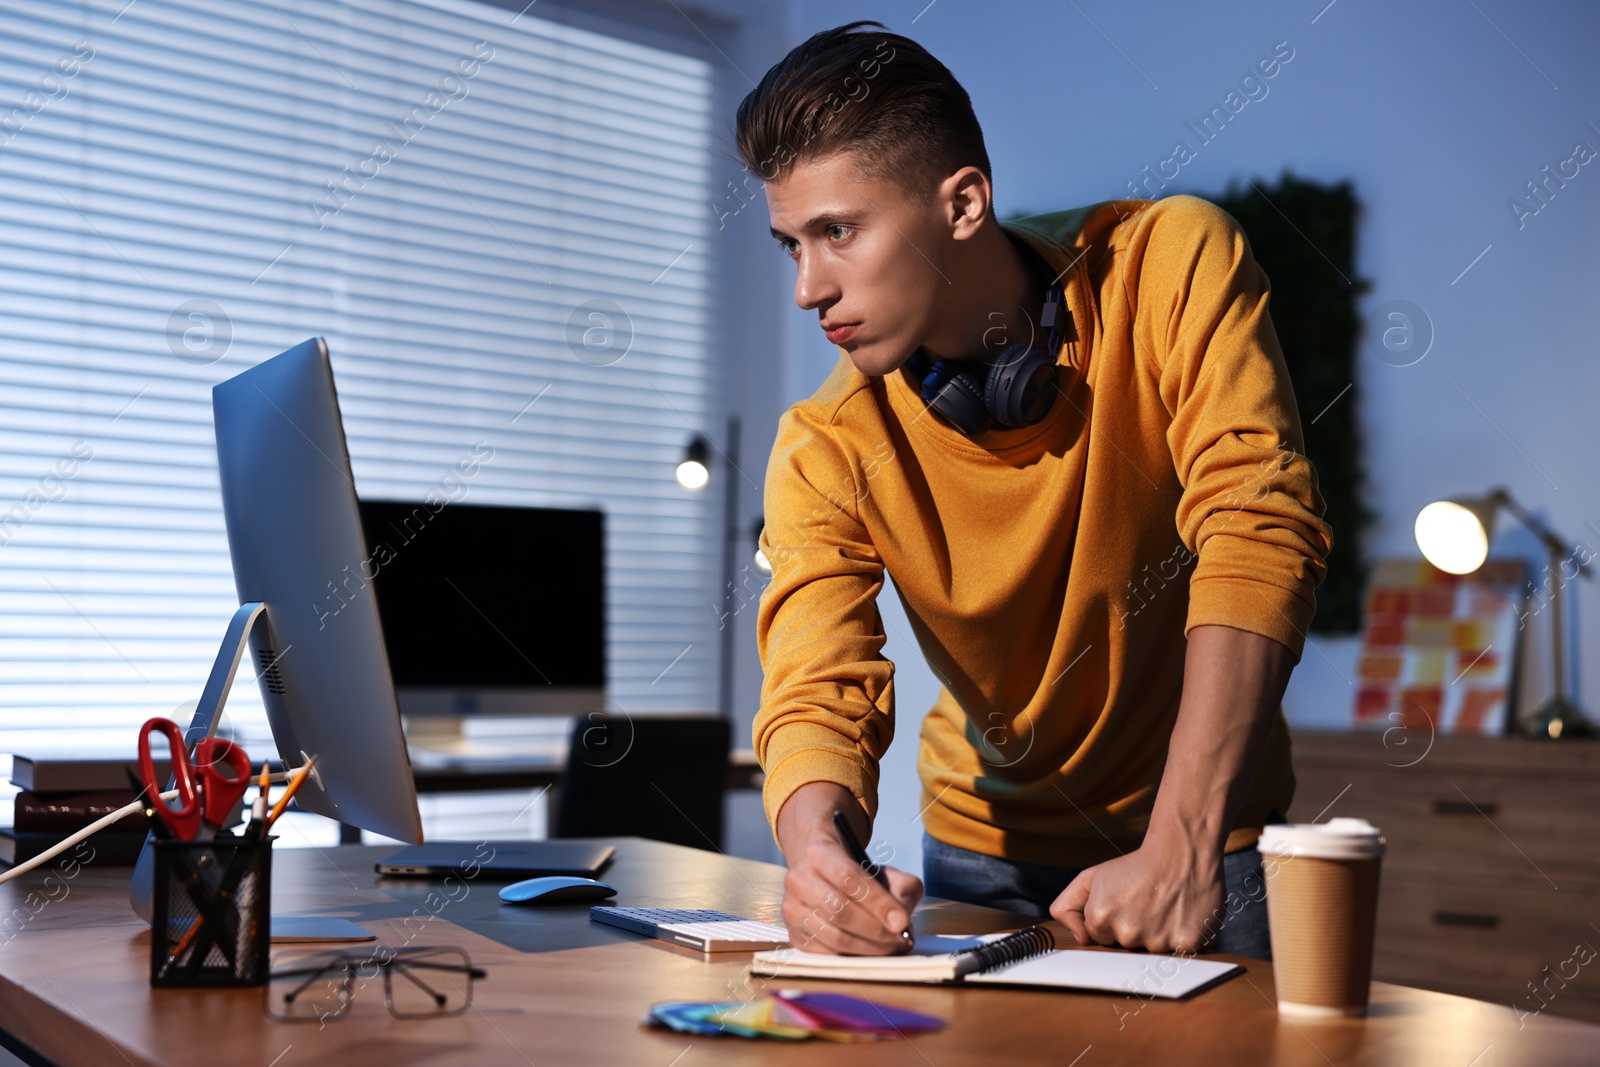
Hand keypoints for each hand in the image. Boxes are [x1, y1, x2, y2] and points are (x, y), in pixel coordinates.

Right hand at [775, 783, 922, 954]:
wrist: (821, 874)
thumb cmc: (858, 875)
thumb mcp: (884, 870)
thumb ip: (902, 888)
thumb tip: (900, 920)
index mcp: (819, 853)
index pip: (849, 879)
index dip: (878, 903)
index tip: (902, 921)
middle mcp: (798, 880)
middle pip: (839, 910)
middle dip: (876, 930)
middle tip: (901, 939)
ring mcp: (792, 908)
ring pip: (833, 936)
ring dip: (869, 947)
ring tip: (891, 946)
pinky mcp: (793, 933)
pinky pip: (826, 952)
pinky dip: (853, 955)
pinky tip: (870, 950)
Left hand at [1049, 841, 1223, 954]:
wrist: (1181, 852)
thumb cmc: (1135, 866)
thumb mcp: (1090, 879)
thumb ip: (1067, 908)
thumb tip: (1080, 940)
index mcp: (1099, 919)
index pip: (1100, 936)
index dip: (1112, 918)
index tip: (1124, 901)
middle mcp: (1126, 934)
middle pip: (1125, 945)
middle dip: (1133, 928)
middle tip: (1145, 902)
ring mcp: (1157, 942)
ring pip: (1151, 950)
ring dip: (1157, 934)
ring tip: (1163, 906)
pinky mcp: (1186, 945)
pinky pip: (1179, 952)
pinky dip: (1180, 937)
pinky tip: (1180, 914)